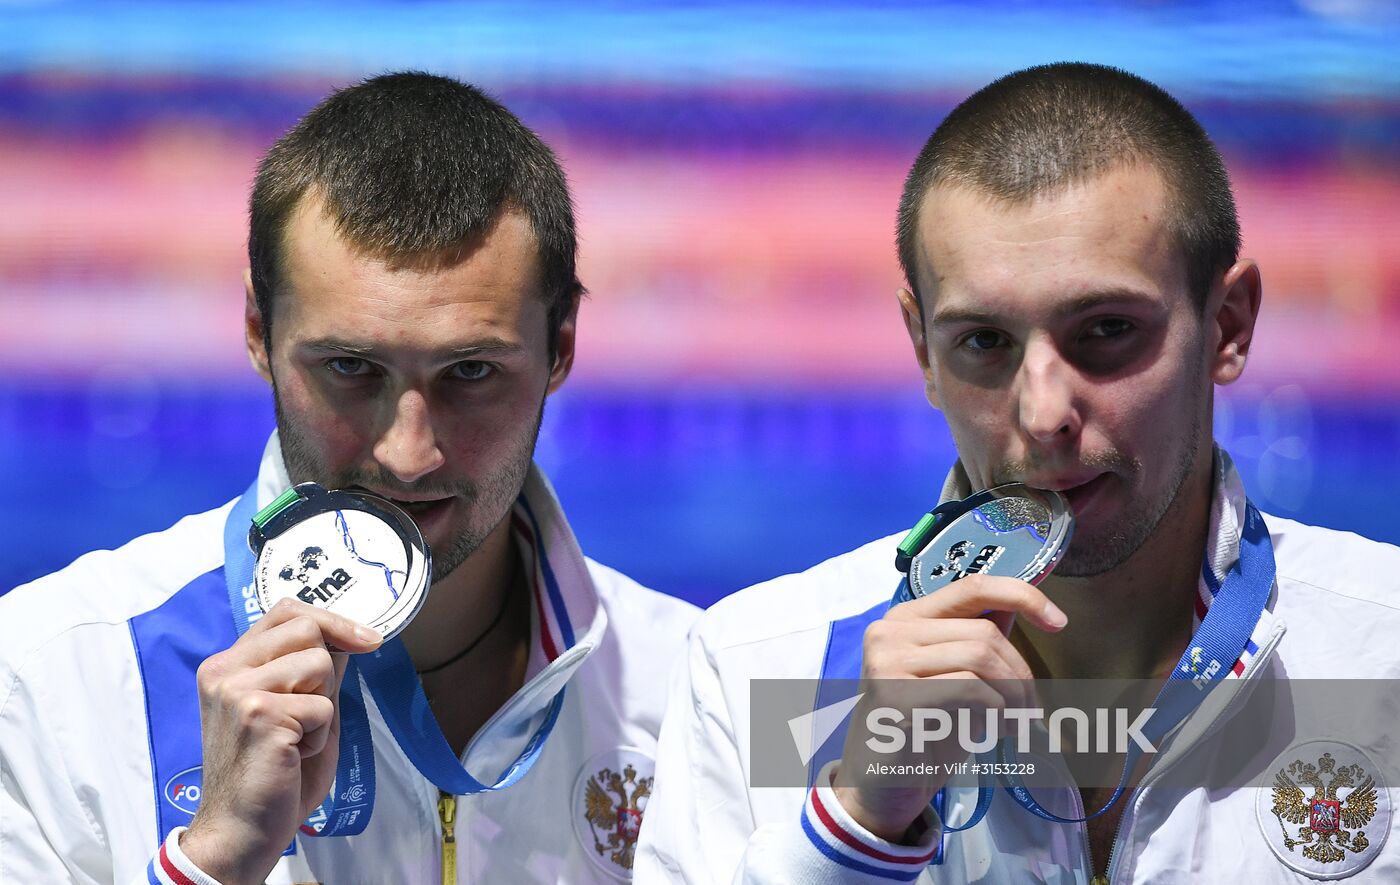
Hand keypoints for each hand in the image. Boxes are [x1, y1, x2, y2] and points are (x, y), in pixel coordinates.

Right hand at [179, 599, 381, 884]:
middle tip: (306, 714)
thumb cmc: (273, 772)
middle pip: (309, 630)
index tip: (368, 641)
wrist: (242, 829)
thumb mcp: (295, 708)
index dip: (332, 620)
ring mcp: (238, 690)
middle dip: (326, 673)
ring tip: (296, 738)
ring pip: (321, 664)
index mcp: (228, 664)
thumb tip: (348, 636)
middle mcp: (225, 670)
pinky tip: (293, 755)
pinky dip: (320, 734)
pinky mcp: (259, 714)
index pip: (286, 611)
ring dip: (323, 707)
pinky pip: (324, 706)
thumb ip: (311, 670)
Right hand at [831, 575, 1065, 841]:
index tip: (1058, 620)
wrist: (882, 787)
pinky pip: (967, 688)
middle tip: (1032, 712)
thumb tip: (1015, 607)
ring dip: (1013, 695)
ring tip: (1016, 724)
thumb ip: (976, 642)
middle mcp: (890, 630)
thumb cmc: (923, 732)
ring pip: (980, 656)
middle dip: (1022, 673)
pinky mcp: (894, 694)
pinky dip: (994, 710)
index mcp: (906, 618)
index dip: (1022, 595)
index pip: (972, 586)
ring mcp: (887, 660)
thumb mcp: (957, 680)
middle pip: (984, 631)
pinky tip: (994, 731)